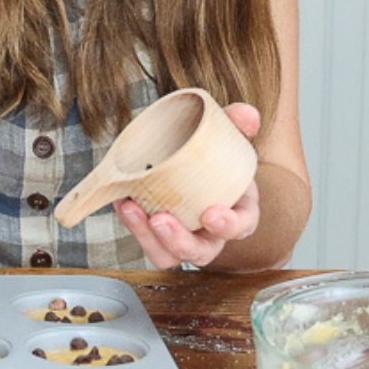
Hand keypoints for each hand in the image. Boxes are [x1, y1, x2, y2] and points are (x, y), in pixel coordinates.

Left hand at [116, 102, 260, 268]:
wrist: (195, 161)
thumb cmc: (216, 156)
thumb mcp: (229, 137)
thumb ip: (238, 123)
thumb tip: (246, 113)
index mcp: (237, 211)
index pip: (242, 226)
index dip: (229, 226)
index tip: (211, 214)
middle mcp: (211, 233)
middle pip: (200, 252)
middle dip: (179, 240)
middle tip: (160, 219)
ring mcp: (183, 237)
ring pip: (167, 254)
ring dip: (147, 237)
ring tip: (131, 207)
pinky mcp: (157, 235)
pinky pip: (145, 240)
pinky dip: (131, 223)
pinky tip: (121, 200)